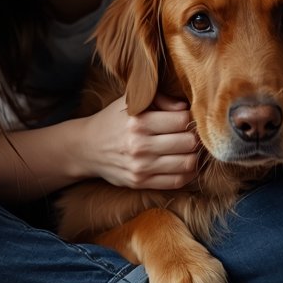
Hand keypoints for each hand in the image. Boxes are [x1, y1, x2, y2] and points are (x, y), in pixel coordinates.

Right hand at [79, 93, 200, 189]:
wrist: (87, 148)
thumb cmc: (113, 121)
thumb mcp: (131, 102)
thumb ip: (159, 99)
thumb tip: (185, 107)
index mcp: (138, 122)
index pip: (182, 119)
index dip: (190, 117)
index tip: (188, 118)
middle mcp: (140, 146)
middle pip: (188, 142)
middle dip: (195, 136)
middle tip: (193, 133)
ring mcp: (141, 167)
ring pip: (187, 163)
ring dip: (194, 155)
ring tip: (190, 148)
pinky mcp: (141, 182)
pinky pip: (177, 181)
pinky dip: (188, 173)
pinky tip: (186, 163)